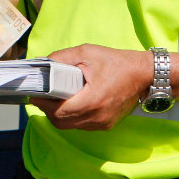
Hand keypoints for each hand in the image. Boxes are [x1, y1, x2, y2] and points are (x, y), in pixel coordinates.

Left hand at [29, 44, 150, 130]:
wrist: (144, 74)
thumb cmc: (116, 62)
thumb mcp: (86, 53)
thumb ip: (62, 58)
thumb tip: (43, 63)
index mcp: (93, 100)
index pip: (59, 112)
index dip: (43, 104)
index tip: (34, 94)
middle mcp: (97, 116)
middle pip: (61, 122)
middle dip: (48, 110)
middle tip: (42, 95)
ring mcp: (102, 123)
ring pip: (70, 126)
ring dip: (59, 114)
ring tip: (55, 97)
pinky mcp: (106, 125)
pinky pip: (81, 125)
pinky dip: (72, 117)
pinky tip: (71, 102)